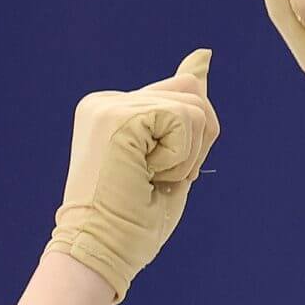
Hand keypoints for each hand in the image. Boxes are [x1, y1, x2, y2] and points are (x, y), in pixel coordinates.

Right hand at [45, 48, 221, 304]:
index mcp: (113, 111)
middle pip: (191, 92)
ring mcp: (109, 106)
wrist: (99, 251)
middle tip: (158, 177)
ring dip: (187, 155)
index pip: (181, 95)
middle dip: (196, 142)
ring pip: (193, 106)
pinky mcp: (117, 117)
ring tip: (149, 178)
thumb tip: (205, 53)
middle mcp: (106, 102)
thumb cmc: (133, 222)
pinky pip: (183, 119)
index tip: (156, 173)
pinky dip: (180, 157)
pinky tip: (148, 174)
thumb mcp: (172, 160)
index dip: (190, 140)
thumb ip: (186, 111)